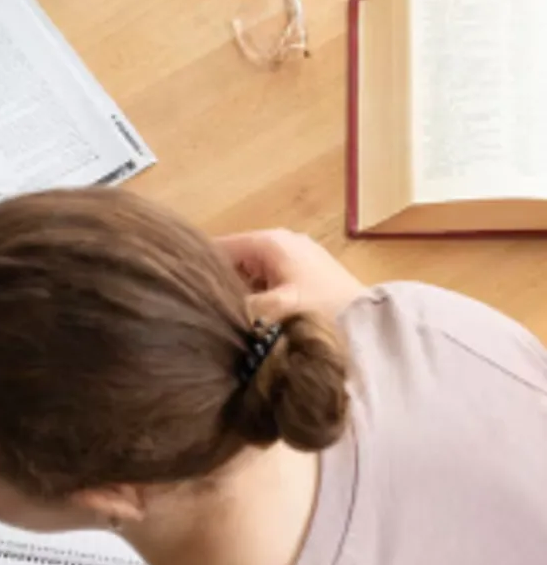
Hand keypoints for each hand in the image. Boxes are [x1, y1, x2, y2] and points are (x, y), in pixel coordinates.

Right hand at [214, 228, 368, 323]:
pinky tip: (261, 318)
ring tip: (236, 319)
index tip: (192, 299)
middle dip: (224, 285)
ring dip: (243, 293)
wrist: (372, 324)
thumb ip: (239, 307)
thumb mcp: (276, 309)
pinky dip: (260, 296)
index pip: (217, 247)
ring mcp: (295, 254)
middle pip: (234, 259)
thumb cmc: (323, 311)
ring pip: (251, 272)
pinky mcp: (306, 271)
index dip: (202, 271)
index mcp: (268, 240)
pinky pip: (268, 279)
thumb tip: (211, 312)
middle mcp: (279, 240)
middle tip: (215, 314)